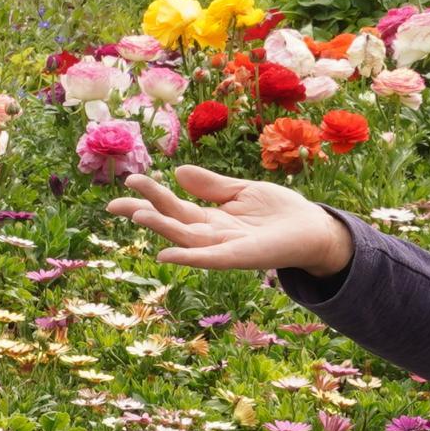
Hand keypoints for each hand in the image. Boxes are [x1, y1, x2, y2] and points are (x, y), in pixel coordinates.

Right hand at [107, 165, 353, 277]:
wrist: (314, 228)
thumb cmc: (280, 211)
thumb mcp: (241, 191)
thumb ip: (211, 185)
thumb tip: (177, 171)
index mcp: (211, 218)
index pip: (173, 207)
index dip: (150, 197)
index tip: (127, 184)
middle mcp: (212, 235)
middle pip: (172, 222)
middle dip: (145, 212)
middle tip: (115, 203)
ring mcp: (224, 248)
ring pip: (186, 238)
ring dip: (161, 229)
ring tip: (138, 215)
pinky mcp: (241, 257)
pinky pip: (210, 259)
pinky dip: (188, 258)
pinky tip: (166, 254)